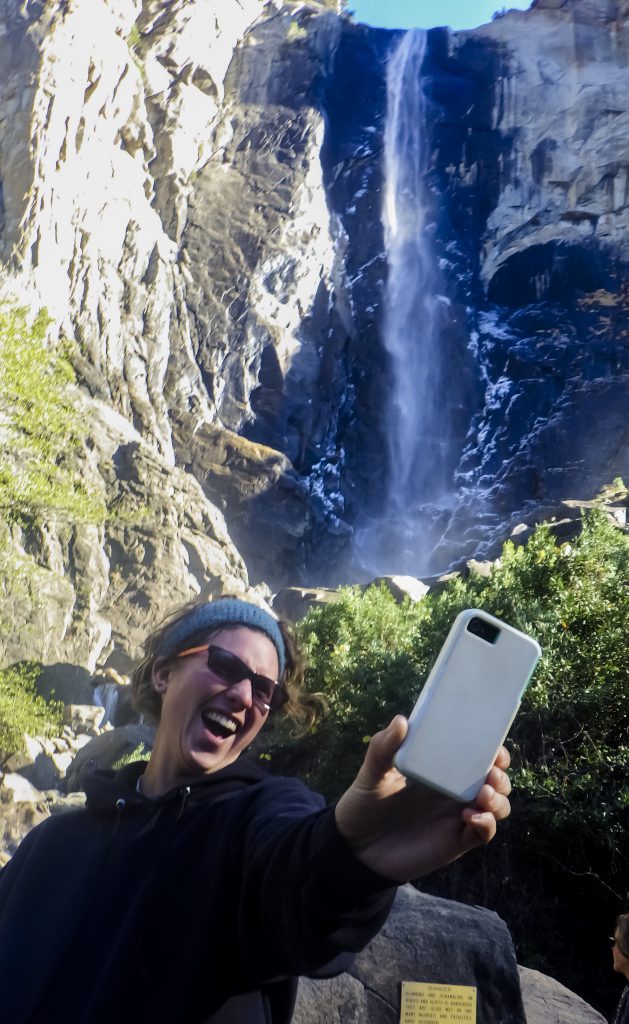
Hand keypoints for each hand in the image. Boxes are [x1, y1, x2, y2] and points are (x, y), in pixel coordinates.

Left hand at [334, 715, 510, 881]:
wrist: (356, 846)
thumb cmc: (365, 802)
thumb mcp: (372, 771)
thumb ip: (383, 746)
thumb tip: (402, 721)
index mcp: (440, 769)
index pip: (477, 756)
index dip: (493, 751)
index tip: (495, 747)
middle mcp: (454, 791)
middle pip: (496, 780)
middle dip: (501, 775)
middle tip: (491, 773)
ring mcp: (456, 816)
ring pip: (497, 806)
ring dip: (498, 799)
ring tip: (482, 795)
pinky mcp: (455, 841)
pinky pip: (483, 833)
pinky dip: (486, 824)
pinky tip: (470, 816)